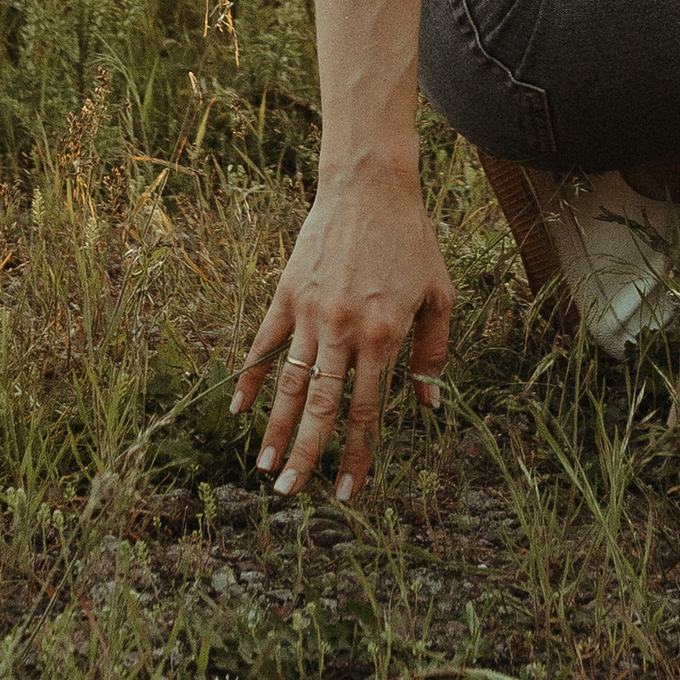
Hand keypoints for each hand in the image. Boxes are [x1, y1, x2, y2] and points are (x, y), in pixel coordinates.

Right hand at [233, 153, 453, 500]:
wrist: (369, 185)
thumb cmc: (412, 240)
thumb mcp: (439, 294)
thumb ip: (433, 353)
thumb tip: (430, 405)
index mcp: (385, 335)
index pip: (366, 410)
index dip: (356, 454)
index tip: (347, 490)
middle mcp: (344, 329)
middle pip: (322, 407)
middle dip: (307, 455)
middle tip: (292, 494)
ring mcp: (311, 312)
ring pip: (290, 383)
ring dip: (276, 428)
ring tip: (264, 467)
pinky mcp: (286, 294)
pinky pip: (264, 344)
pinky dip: (251, 378)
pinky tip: (240, 411)